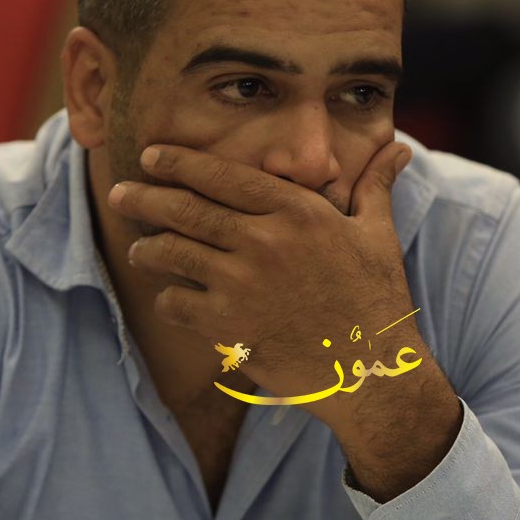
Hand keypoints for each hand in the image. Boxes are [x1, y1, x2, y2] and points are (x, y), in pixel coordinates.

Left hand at [108, 140, 417, 425]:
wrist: (371, 372)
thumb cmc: (377, 299)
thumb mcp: (378, 234)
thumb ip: (375, 185)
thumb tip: (400, 147)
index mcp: (297, 211)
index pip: (222, 176)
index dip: (180, 162)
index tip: (151, 155)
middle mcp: (264, 241)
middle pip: (185, 210)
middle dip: (144, 198)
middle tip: (119, 193)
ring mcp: (242, 285)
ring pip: (173, 254)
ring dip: (149, 248)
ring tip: (141, 248)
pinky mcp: (229, 327)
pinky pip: (178, 304)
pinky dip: (170, 299)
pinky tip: (172, 297)